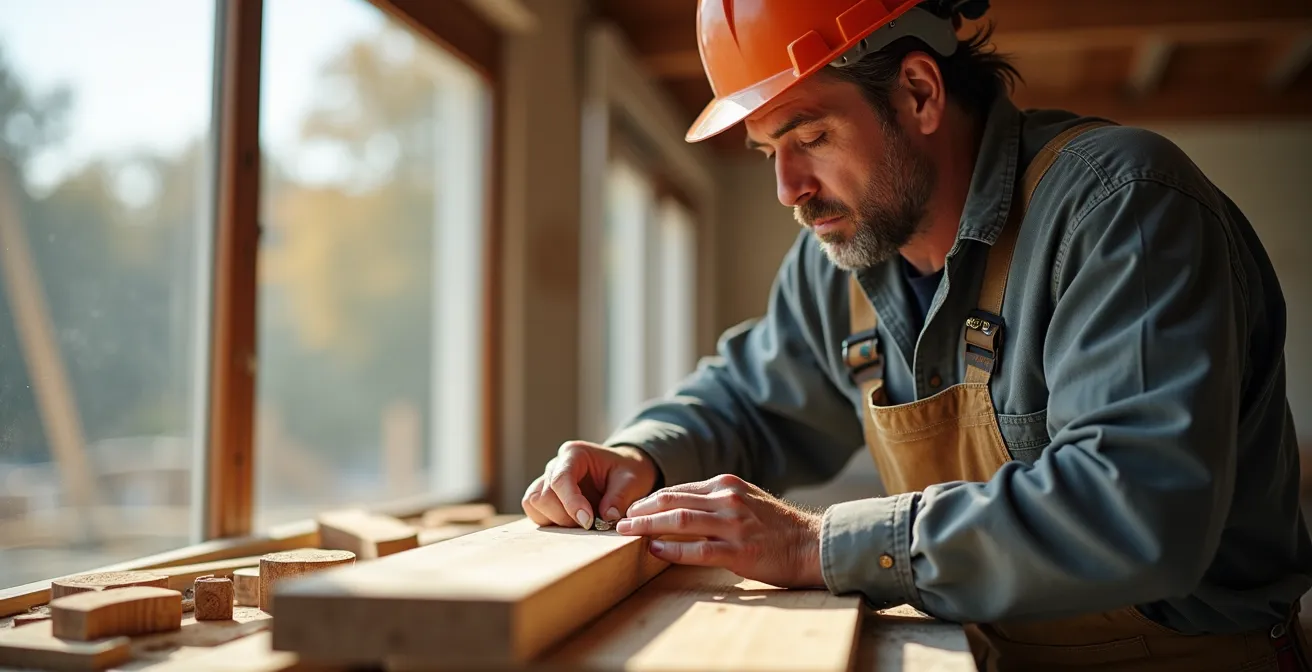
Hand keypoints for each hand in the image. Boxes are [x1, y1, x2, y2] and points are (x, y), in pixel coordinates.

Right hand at [521, 441, 658, 528]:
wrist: (623, 471)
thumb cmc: (627, 471)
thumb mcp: (632, 481)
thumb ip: (620, 497)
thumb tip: (607, 518)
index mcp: (575, 453)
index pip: (561, 479)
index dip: (571, 503)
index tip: (588, 522)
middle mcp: (556, 465)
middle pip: (543, 495)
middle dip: (565, 516)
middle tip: (590, 523)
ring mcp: (547, 480)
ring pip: (534, 503)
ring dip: (555, 520)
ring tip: (580, 522)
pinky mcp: (545, 495)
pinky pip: (535, 510)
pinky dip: (550, 522)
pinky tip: (571, 522)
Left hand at [615, 474, 824, 588]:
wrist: (812, 544)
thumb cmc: (778, 527)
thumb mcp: (747, 500)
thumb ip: (718, 501)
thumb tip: (682, 509)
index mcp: (727, 485)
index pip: (679, 489)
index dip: (651, 499)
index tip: (632, 509)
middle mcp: (728, 499)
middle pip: (673, 500)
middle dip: (641, 510)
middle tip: (619, 520)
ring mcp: (734, 524)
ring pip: (680, 520)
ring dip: (648, 526)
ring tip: (627, 533)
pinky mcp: (740, 550)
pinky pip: (698, 549)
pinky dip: (672, 549)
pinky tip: (654, 551)